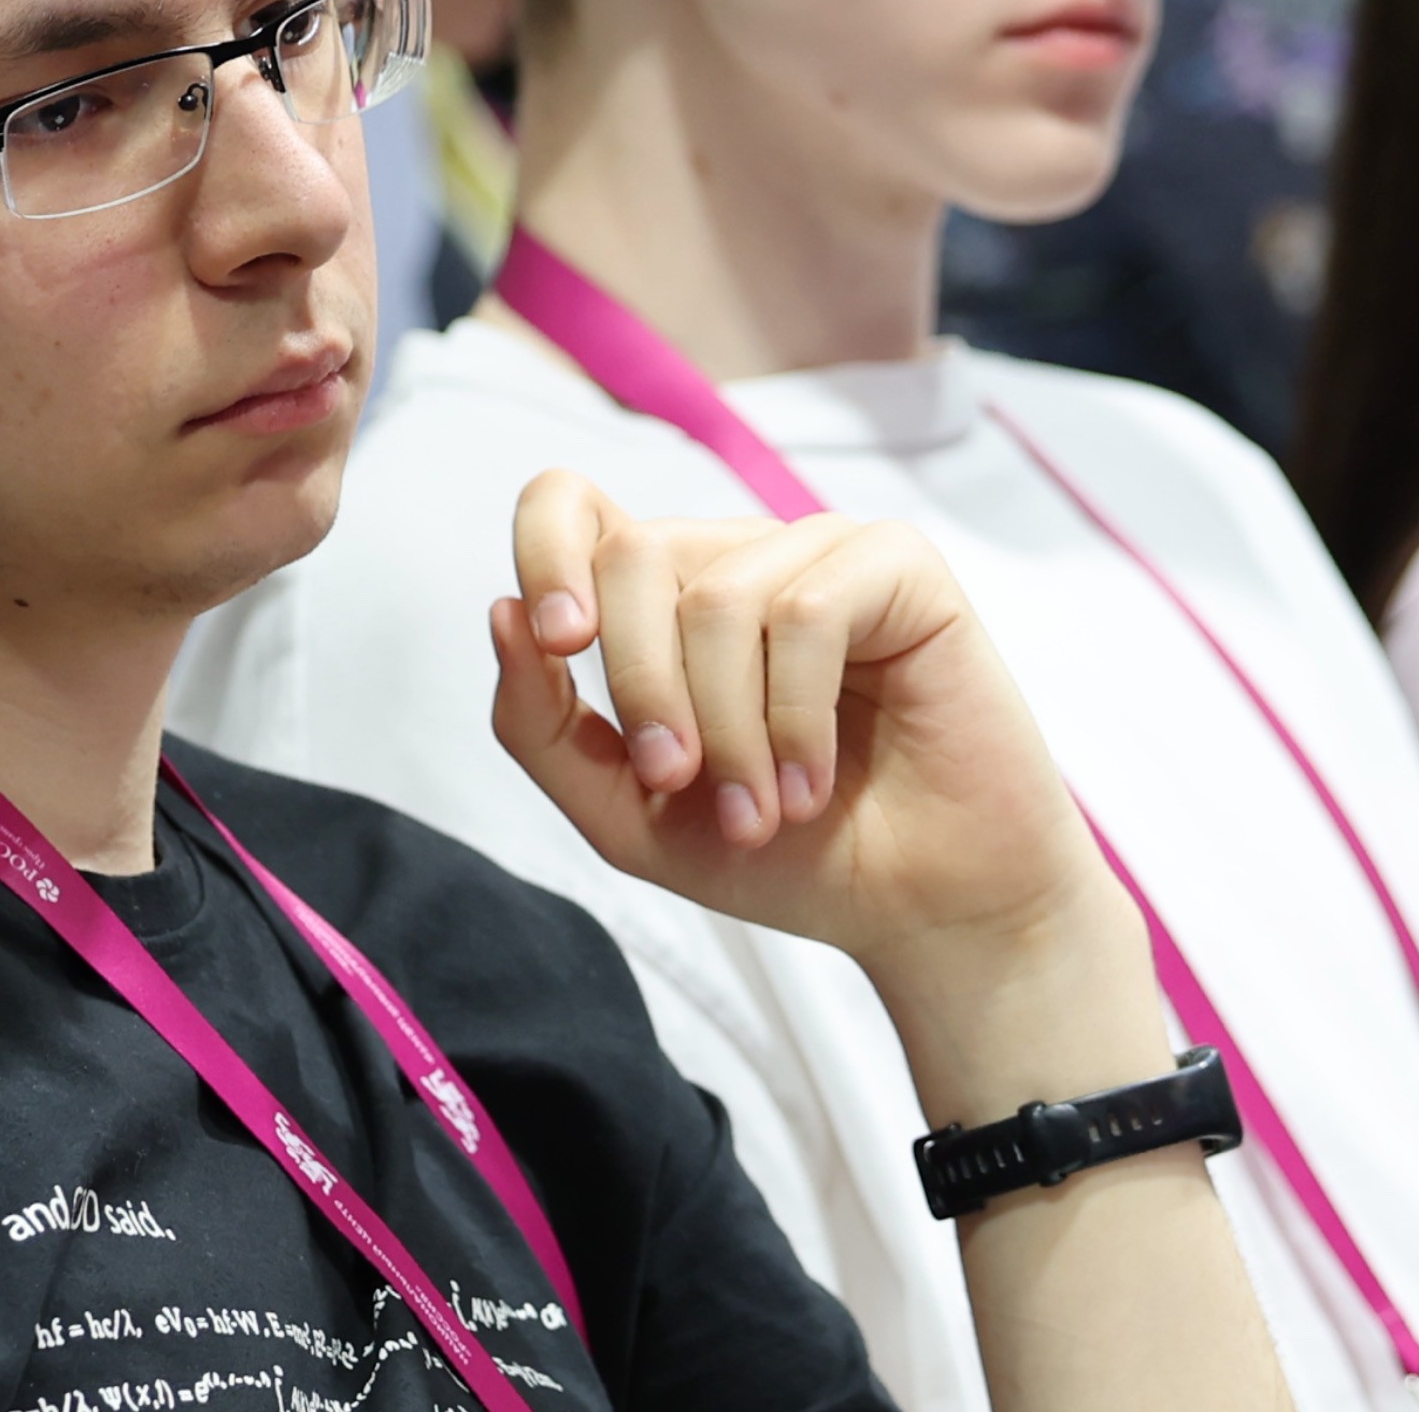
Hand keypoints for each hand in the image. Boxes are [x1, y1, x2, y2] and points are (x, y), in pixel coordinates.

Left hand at [487, 473, 1120, 989]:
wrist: (918, 909)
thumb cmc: (786, 859)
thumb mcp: (628, 815)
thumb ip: (544, 729)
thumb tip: (500, 615)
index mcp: (663, 602)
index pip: (571, 507)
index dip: (546, 550)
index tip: (561, 643)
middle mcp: (738, 559)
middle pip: (633, 556)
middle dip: (642, 687)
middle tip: (682, 784)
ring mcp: (820, 553)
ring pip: (718, 597)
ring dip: (728, 730)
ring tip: (763, 813)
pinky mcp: (900, 568)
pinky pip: (808, 611)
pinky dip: (793, 716)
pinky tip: (812, 782)